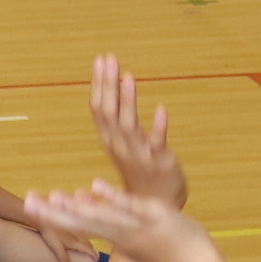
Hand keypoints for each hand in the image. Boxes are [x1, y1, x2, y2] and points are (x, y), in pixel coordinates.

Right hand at [23, 178, 204, 261]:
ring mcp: (136, 226)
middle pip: (81, 222)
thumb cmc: (163, 248)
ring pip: (102, 217)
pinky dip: (112, 198)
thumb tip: (88, 202)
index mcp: (115, 236)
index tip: (28, 204)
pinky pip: (130, 207)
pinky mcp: (154, 218)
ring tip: (54, 197)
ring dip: (77, 208)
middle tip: (27, 203)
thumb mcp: (133, 234)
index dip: (52, 215)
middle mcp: (120, 233)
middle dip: (53, 213)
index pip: (77, 225)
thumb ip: (111, 218)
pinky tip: (94, 186)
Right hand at [83, 56, 187, 209]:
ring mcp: (138, 154)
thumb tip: (109, 84)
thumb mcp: (119, 143)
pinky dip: (159, 127)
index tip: (100, 59)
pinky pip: (157, 143)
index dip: (99, 83)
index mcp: (109, 139)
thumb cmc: (137, 168)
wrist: (154, 203)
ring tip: (129, 77)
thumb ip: (114, 117)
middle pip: (109, 113)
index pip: (98, 107)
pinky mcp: (160, 161)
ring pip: (129, 125)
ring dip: (128, 101)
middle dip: (108, 85)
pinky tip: (162, 109)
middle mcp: (119, 146)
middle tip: (109, 59)